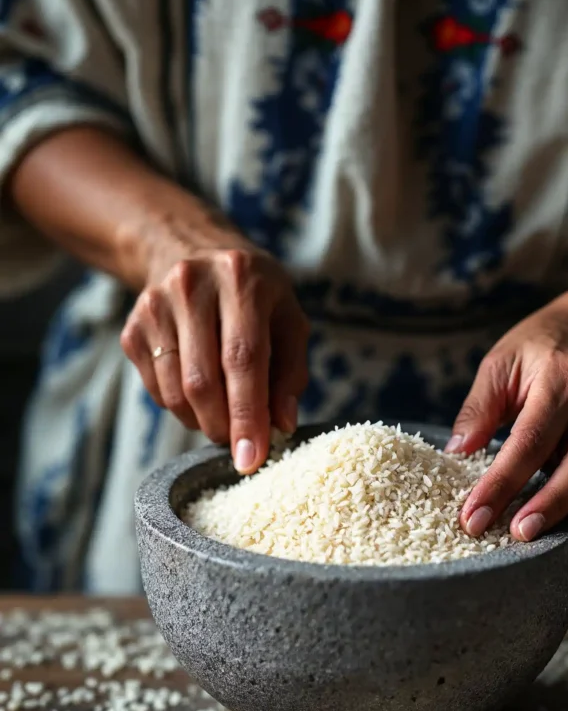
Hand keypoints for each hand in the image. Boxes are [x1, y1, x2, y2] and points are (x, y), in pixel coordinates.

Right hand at [121, 234, 308, 473]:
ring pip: (174, 392)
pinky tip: (198, 394)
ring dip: (201, 422)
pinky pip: (156, 389)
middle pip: (202, 381)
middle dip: (223, 427)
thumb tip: (282, 425)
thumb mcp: (289, 321)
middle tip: (240, 445)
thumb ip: (291, 373)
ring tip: (223, 417)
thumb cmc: (255, 296)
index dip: (247, 414)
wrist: (190, 252)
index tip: (251, 459)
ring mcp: (155, 305)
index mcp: (242, 280)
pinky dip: (181, 408)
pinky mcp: (132, 327)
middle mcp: (192, 286)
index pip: (242, 359)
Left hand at [449, 290, 567, 541]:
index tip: (473, 516)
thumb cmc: (541, 347)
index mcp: (561, 381)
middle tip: (514, 534)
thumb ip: (479, 409)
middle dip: (546, 504)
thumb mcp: (501, 362)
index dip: (501, 482)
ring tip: (544, 540)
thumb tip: (455, 454)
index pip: (529, 440)